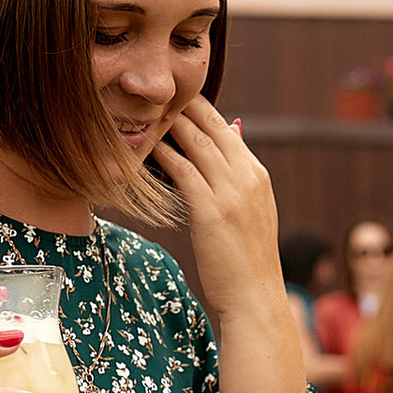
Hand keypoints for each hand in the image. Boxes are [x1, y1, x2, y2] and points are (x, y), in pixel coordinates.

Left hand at [150, 99, 305, 392]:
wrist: (255, 298)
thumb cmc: (245, 261)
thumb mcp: (249, 212)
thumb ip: (236, 176)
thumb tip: (233, 132)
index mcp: (256, 173)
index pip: (223, 125)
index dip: (195, 108)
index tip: (165, 100)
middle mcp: (247, 175)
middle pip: (209, 124)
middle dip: (177, 105)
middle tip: (143, 94)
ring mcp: (230, 191)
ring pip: (193, 141)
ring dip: (164, 123)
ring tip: (136, 111)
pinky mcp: (211, 210)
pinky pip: (181, 170)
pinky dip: (159, 154)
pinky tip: (138, 148)